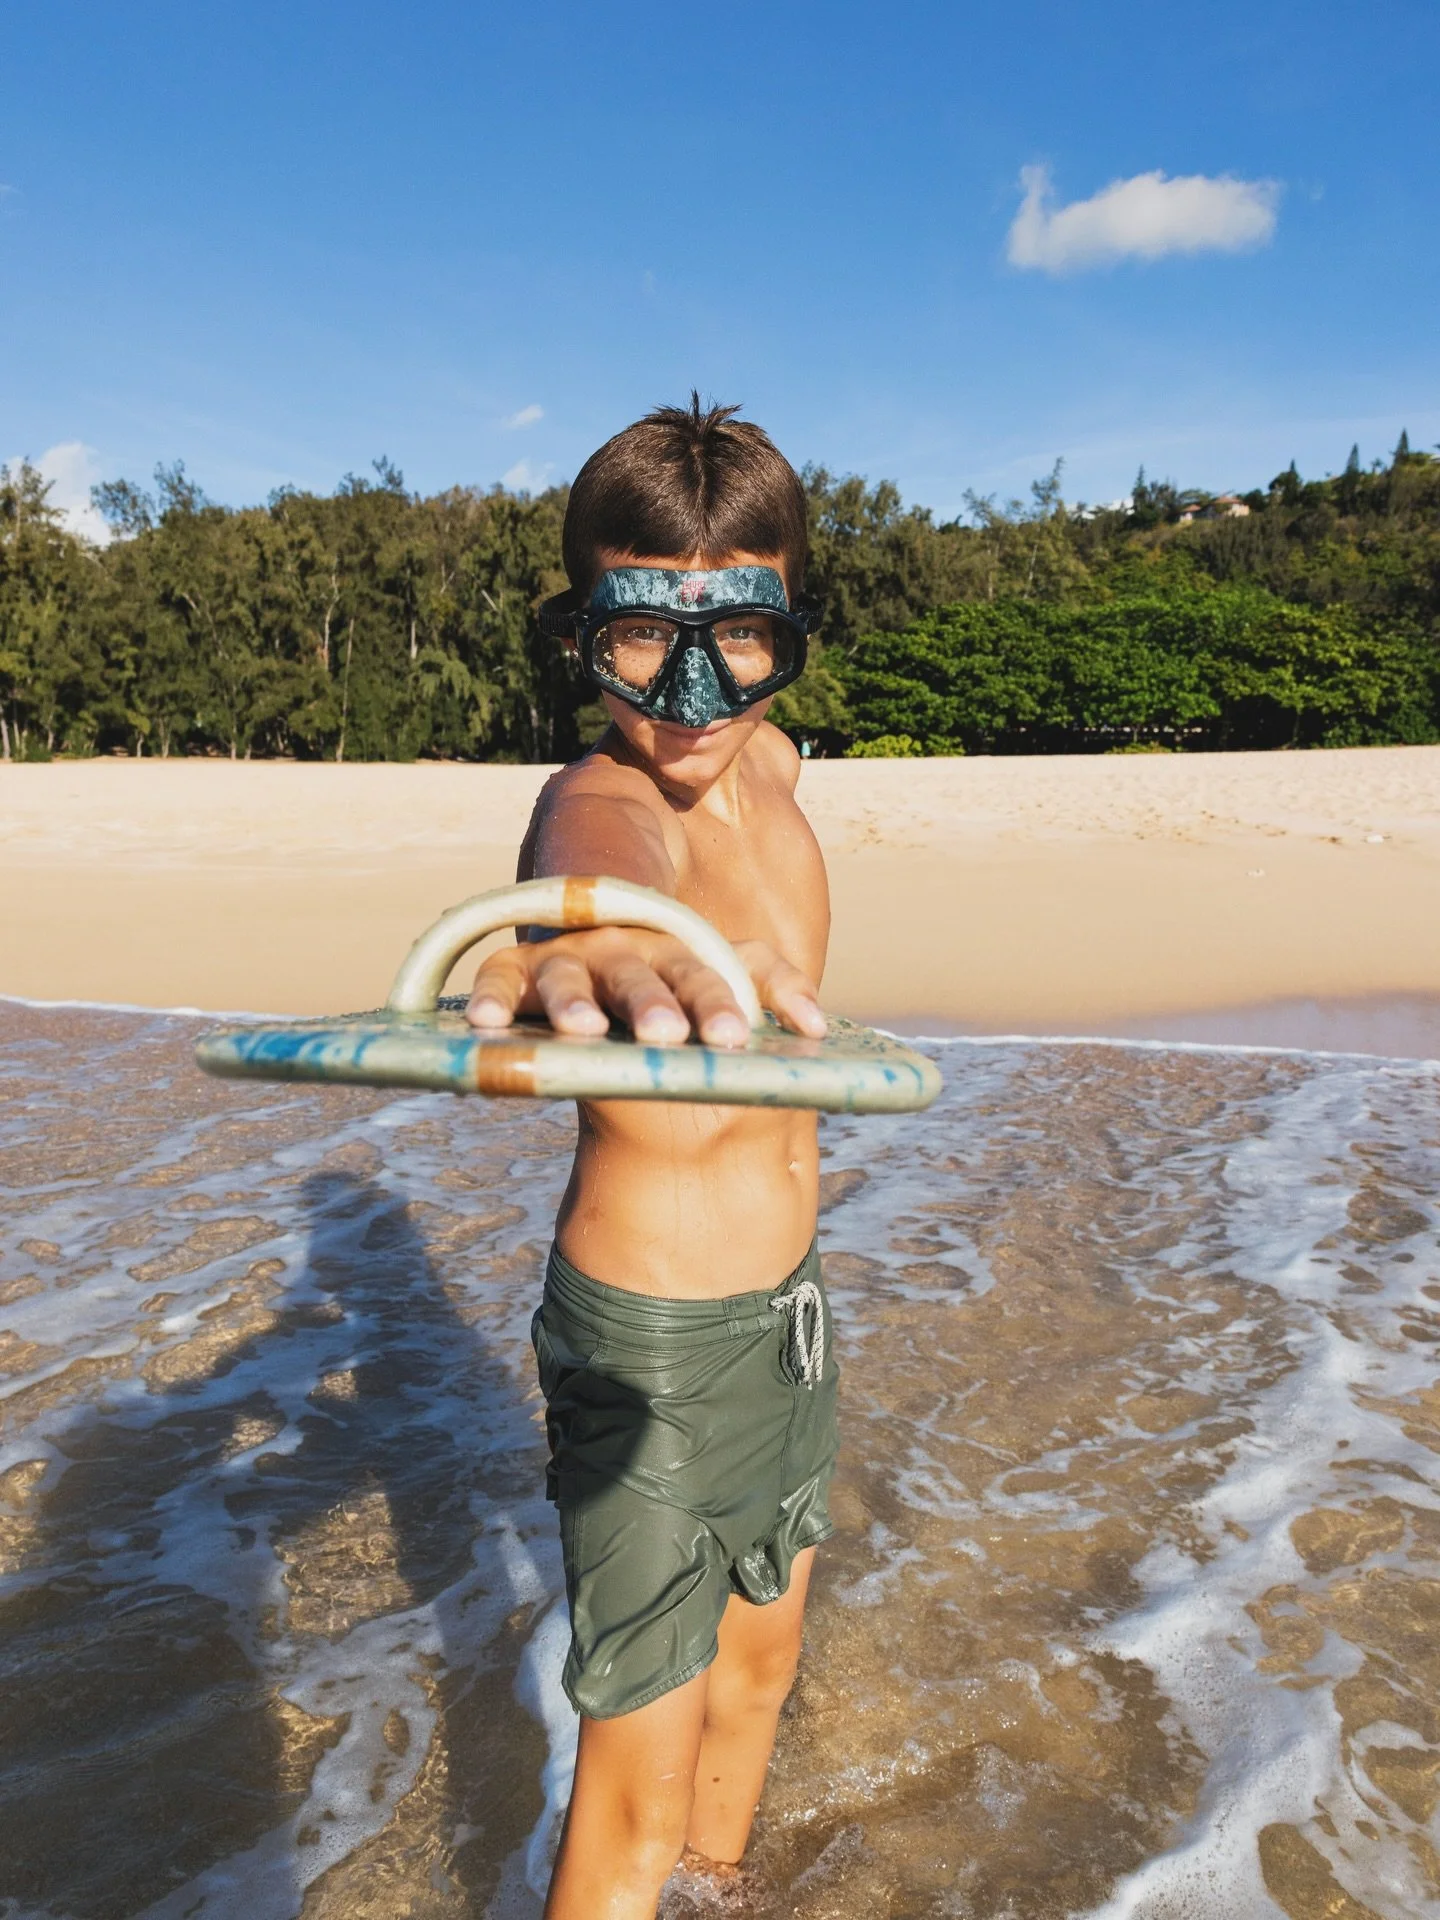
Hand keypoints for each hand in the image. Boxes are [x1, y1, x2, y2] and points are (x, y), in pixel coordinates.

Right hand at [465, 927, 825, 1048]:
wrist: (624, 1003)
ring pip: (570, 976)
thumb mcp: (732, 983)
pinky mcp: (519, 971)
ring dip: (573, 1002)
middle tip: (664, 1036)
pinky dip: (490, 994)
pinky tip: (484, 1023)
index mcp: (678, 955)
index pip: (702, 975)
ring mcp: (568, 960)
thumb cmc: (683, 993)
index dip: (716, 1004)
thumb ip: (776, 990)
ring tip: (583, 1030)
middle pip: (637, 976)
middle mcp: (622, 952)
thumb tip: (818, 1025)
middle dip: (650, 1003)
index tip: (733, 1039)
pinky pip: (500, 976)